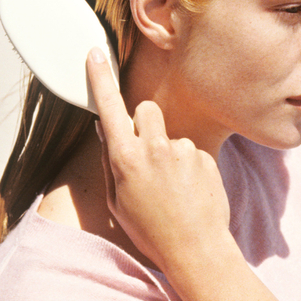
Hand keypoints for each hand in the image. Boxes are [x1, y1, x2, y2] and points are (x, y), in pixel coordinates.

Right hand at [86, 47, 231, 272]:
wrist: (195, 247)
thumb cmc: (151, 229)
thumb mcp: (118, 199)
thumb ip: (111, 161)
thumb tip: (107, 129)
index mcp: (125, 159)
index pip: (109, 109)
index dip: (100, 80)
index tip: (96, 53)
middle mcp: (153, 148)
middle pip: (146, 109)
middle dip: (144, 123)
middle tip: (147, 152)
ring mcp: (182, 150)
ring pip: (170, 134)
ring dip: (169, 150)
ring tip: (173, 185)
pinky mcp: (204, 155)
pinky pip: (191, 150)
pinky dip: (189, 165)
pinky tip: (190, 191)